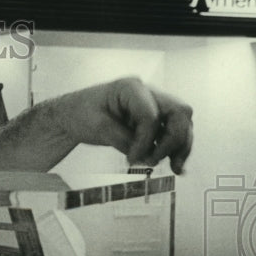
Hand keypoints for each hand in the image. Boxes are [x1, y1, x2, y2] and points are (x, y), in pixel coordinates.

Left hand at [55, 77, 192, 174]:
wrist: (73, 114)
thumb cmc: (80, 113)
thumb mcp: (95, 126)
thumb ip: (121, 139)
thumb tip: (145, 155)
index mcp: (131, 87)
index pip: (150, 115)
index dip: (145, 140)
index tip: (131, 159)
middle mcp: (148, 93)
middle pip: (179, 113)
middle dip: (173, 141)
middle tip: (153, 161)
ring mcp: (155, 106)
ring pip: (182, 123)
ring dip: (181, 147)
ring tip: (176, 168)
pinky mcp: (155, 120)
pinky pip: (175, 133)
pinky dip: (177, 149)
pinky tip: (178, 166)